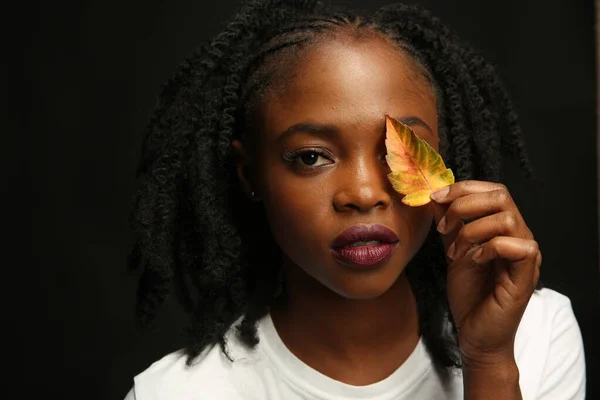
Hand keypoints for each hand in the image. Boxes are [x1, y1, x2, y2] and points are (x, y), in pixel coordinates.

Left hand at [429, 180, 540, 366]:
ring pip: (506, 218)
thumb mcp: (453, 250)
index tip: (435, 198)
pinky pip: (515, 246)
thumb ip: (449, 224)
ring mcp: (526, 255)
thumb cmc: (468, 293)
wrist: (474, 332)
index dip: (463, 188)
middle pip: (502, 196)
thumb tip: (435, 197)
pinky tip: (474, 261)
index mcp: (504, 228)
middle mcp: (519, 236)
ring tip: (456, 251)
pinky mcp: (526, 275)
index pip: (494, 190)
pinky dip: (488, 248)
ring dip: (472, 230)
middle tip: (444, 228)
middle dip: (464, 204)